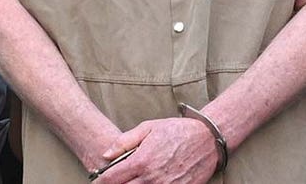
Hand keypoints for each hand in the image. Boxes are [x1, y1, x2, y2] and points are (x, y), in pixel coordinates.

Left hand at [93, 118, 217, 183]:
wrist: (207, 139)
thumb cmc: (177, 131)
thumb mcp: (148, 127)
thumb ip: (124, 141)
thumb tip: (106, 154)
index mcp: (141, 160)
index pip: (111, 178)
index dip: (100, 181)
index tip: (98, 180)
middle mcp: (152, 177)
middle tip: (115, 180)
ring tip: (131, 181)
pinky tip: (148, 183)